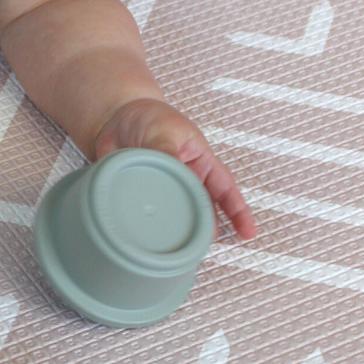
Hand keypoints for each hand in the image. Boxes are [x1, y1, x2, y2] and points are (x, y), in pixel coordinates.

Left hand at [94, 98, 255, 239]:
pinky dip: (148, 224)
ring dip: (179, 231)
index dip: (238, 211)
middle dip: (206, 229)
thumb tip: (170, 177)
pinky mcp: (141, 193)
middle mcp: (185, 178)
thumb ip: (167, 152)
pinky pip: (148, 212)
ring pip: (177, 215)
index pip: (224, 189)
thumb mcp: (163, 131)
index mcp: (199, 161)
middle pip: (202, 209)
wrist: (116, 115)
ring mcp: (164, 188)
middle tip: (203, 247)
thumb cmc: (149, 117)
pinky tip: (145, 237)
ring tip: (180, 248)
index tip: (247, 232)